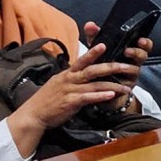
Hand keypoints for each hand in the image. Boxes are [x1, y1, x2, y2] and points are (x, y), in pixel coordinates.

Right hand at [9, 28, 141, 154]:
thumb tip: (83, 75)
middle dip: (112, 67)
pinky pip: (88, 97)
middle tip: (128, 66)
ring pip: (95, 84)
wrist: (32, 115)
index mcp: (66, 74)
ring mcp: (70, 90)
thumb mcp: (57, 84)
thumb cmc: (46, 100)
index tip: (104, 44)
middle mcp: (69, 79)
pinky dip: (100, 95)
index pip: (82, 60)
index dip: (93, 52)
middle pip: (93, 70)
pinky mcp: (70, 102)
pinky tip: (111, 95)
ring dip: (113, 85)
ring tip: (127, 88)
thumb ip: (71, 79)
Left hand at [82, 19, 151, 104]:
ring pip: (135, 70)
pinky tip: (115, 80)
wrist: (96, 86)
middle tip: (127, 50)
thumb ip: (95, 36)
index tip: (140, 39)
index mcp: (131, 51)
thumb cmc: (100, 64)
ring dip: (128, 67)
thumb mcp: (97, 48)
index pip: (144, 45)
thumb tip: (90, 25)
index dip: (145, 42)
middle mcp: (133, 62)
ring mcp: (131, 75)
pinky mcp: (125, 87)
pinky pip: (126, 84)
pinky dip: (121, 82)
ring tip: (119, 65)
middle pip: (143, 56)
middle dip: (137, 52)